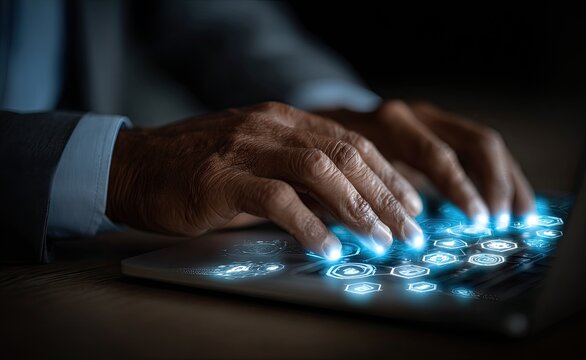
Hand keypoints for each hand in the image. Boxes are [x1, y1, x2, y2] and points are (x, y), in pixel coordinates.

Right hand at [106, 102, 424, 257]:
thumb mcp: (256, 162)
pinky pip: (278, 199)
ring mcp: (246, 148)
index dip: (388, 175)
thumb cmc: (197, 169)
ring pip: (320, 170)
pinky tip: (330, 247)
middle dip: (386, 196)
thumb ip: (297, 176)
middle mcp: (271, 126)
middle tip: (410, 232)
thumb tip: (345, 207)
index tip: (413, 206)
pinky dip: (310, 225)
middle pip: (346, 155)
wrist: (134, 165)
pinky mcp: (221, 178)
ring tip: (381, 241)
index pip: (352, 142)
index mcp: (284, 120)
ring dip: (358, 208)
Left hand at [316, 101, 533, 220]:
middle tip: (499, 222)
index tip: (477, 219)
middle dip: (493, 184)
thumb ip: (362, 193)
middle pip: (473, 144)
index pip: (435, 155)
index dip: (459, 189)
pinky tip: (512, 201)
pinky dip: (499, 175)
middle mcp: (418, 115)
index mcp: (390, 124)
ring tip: (522, 215)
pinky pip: (479, 149)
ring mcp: (432, 118)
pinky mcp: (441, 127)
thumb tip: (390, 233)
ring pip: (484, 143)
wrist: (328, 118)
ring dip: (507, 180)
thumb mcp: (339, 168)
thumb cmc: (332, 152)